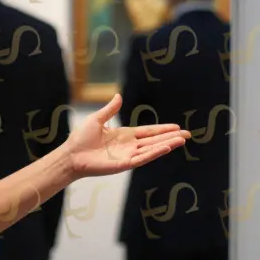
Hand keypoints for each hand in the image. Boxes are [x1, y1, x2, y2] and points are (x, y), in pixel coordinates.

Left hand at [65, 95, 189, 177]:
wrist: (71, 155)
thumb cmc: (81, 139)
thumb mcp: (97, 120)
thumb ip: (110, 110)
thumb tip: (118, 96)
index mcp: (125, 135)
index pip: (148, 132)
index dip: (162, 129)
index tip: (176, 127)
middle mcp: (129, 146)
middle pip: (155, 140)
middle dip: (171, 137)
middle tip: (187, 134)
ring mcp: (128, 155)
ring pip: (152, 149)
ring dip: (167, 144)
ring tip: (182, 140)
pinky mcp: (124, 164)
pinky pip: (143, 158)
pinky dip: (155, 153)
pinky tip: (166, 147)